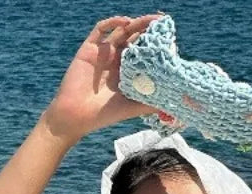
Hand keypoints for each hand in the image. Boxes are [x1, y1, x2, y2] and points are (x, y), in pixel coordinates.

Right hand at [44, 13, 164, 141]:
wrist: (77, 115)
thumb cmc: (105, 114)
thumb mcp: (133, 107)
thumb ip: (151, 102)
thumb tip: (174, 103)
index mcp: (128, 71)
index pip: (145, 52)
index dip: (156, 44)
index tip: (170, 40)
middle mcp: (117, 59)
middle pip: (135, 37)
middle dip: (149, 28)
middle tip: (163, 22)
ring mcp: (104, 52)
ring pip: (122, 30)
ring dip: (136, 23)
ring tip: (151, 20)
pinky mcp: (90, 48)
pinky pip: (101, 29)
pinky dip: (113, 22)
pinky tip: (126, 22)